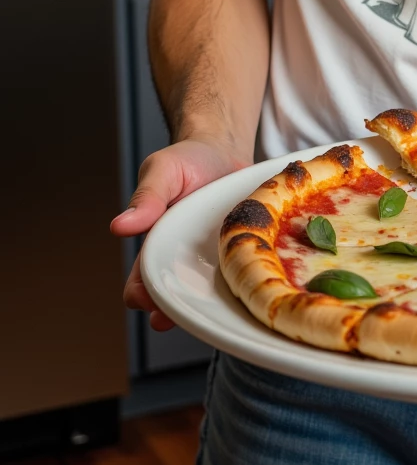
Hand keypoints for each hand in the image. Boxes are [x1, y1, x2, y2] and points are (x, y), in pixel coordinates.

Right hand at [110, 138, 247, 331]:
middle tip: (183, 315)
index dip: (143, 296)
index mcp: (157, 245)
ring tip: (218, 308)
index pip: (141, 283)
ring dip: (212, 304)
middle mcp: (184, 259)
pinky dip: (243, 282)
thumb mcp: (163, 171)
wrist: (225, 149)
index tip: (147, 300)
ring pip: (210, 294)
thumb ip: (146, 197)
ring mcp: (214, 259)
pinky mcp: (241, 252)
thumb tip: (119, 226)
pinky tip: (250, 284)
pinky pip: (241, 274)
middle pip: (177, 297)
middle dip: (178, 311)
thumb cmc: (188, 161)